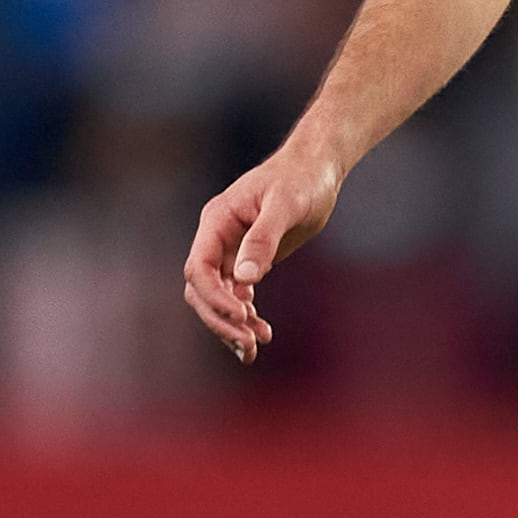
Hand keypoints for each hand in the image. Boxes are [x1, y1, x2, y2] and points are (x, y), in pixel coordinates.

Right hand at [183, 143, 342, 363]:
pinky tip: (261, 332)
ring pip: (217, 298)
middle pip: (202, 290)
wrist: (318, 170)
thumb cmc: (301, 179)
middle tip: (251, 343)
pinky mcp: (248, 261)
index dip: (215, 297)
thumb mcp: (285, 204)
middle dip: (221, 320)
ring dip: (231, 325)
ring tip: (255, 347)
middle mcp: (217, 238)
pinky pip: (236, 296)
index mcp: (217, 221)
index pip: (199, 268)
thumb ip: (263, 238)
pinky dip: (244, 317)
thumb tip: (244, 279)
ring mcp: (230, 251)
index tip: (242, 315)